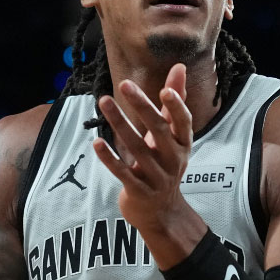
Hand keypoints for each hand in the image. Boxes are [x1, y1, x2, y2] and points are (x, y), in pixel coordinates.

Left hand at [89, 63, 206, 264]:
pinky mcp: (138, 191)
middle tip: (125, 84)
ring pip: (136, 148)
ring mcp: (156, 177)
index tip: (165, 89)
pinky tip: (96, 142)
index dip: (176, 107)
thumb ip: (174, 103)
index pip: (183, 123)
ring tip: (103, 101)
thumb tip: (180, 67)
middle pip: (158, 131)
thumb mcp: (172, 136)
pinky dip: (109, 158)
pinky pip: (122, 172)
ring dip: (119, 123)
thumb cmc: (164, 164)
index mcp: (183, 145)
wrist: (161, 212)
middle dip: (142, 106)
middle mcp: (173, 160)